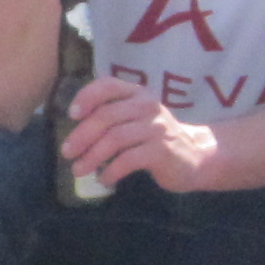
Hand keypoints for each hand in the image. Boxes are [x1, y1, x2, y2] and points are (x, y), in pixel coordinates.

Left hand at [63, 73, 222, 195]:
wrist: (197, 156)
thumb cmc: (157, 138)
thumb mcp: (137, 118)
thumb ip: (113, 115)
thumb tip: (74, 128)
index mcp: (139, 93)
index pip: (108, 85)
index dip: (86, 97)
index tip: (71, 114)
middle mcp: (148, 106)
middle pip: (106, 116)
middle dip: (81, 136)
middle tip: (67, 153)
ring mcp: (157, 128)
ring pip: (115, 138)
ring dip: (92, 156)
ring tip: (78, 170)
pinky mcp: (162, 151)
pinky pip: (128, 159)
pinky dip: (111, 170)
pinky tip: (104, 179)